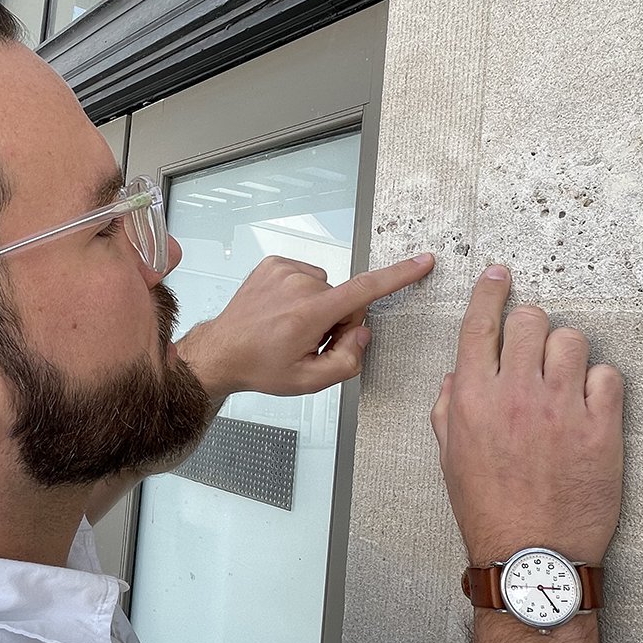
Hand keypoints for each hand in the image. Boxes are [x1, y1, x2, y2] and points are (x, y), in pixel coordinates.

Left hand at [177, 253, 434, 399]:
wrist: (220, 351)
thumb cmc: (261, 367)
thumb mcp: (309, 381)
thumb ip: (347, 361)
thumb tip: (361, 333)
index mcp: (310, 313)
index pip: (366, 290)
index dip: (399, 276)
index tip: (422, 262)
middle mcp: (298, 285)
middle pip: (345, 299)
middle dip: (337, 321)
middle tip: (309, 343)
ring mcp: (284, 270)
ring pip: (326, 289)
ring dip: (318, 308)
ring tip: (290, 329)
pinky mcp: (273, 263)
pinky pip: (307, 277)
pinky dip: (302, 295)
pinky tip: (282, 313)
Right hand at [430, 265, 623, 565]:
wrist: (530, 554)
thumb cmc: (488, 510)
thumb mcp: (449, 457)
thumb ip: (449, 407)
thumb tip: (458, 374)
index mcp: (473, 399)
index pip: (479, 324)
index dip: (490, 291)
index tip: (500, 276)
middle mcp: (516, 395)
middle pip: (530, 320)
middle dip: (531, 326)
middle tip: (534, 349)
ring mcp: (562, 409)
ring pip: (572, 340)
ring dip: (566, 352)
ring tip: (563, 380)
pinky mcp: (601, 428)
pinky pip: (608, 376)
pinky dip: (599, 384)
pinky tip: (588, 405)